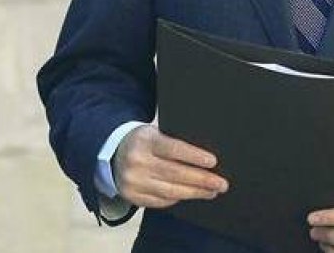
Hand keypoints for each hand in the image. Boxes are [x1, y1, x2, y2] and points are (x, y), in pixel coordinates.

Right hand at [110, 124, 228, 208]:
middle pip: (176, 174)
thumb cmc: (142, 141)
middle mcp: (137, 162)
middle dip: (202, 180)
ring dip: (195, 193)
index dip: (195, 156)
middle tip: (221, 183)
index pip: (174, 149)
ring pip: (170, 191)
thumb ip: (174, 141)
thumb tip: (205, 158)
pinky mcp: (132, 196)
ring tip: (211, 192)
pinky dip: (178, 199)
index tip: (213, 162)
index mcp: (145, 141)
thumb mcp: (154, 132)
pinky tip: (191, 195)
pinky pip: (161, 201)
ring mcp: (133, 182)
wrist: (112, 153)